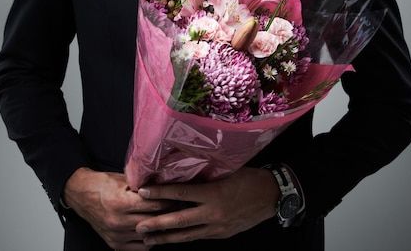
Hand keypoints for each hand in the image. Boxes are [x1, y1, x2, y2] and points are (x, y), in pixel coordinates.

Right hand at [62, 167, 181, 249]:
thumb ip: (143, 185)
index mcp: (121, 202)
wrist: (82, 195)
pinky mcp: (114, 243)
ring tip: (170, 219)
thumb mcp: (124, 180)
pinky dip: (149, 239)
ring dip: (160, 228)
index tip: (179, 197)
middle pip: (153, 221)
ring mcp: (116, 235)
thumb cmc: (104, 184)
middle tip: (180, 207)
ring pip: (148, 235)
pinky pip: (139, 247)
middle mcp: (118, 221)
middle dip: (169, 214)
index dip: (169, 201)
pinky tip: (155, 231)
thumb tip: (164, 185)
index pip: (154, 205)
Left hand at [135, 166, 278, 245]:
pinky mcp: (222, 233)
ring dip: (166, 237)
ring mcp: (218, 227)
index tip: (143, 191)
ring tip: (148, 239)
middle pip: (179, 221)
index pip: (181, 194)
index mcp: (214, 194)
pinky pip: (199, 236)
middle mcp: (214, 213)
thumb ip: (206, 174)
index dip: (161, 193)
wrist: (272, 196)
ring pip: (187, 235)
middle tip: (138, 226)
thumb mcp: (227, 170)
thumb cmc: (250, 177)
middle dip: (157, 224)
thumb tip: (183, 170)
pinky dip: (184, 237)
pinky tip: (173, 238)